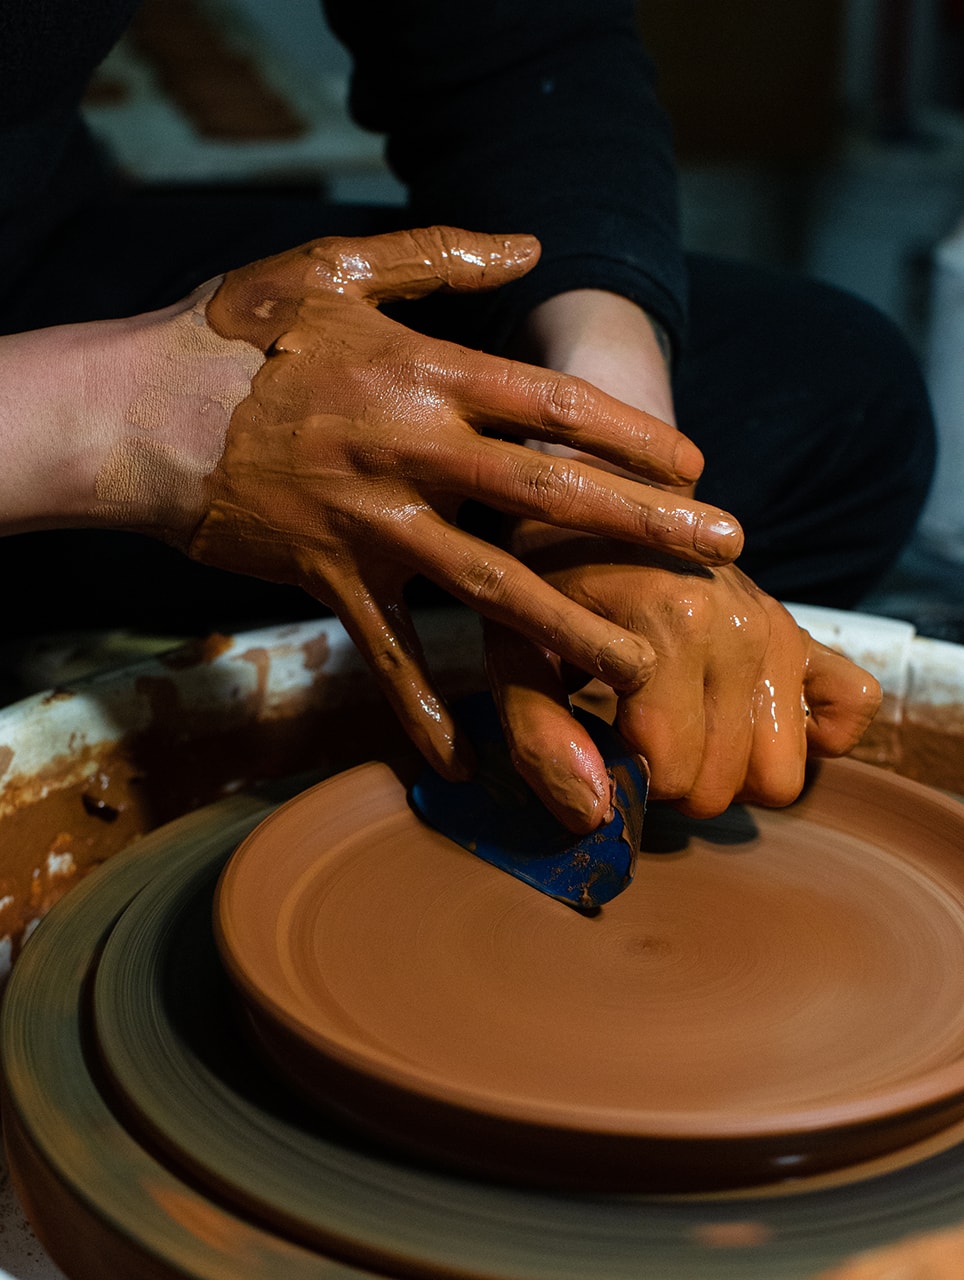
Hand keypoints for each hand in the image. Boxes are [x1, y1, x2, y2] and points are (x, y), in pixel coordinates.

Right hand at [182, 227, 742, 775]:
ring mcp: (373, 523)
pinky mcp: (331, 578)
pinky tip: (463, 761)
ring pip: (490, 584)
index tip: (694, 467)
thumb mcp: (337, 267)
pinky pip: (387, 653)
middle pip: (548, 495)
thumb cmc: (243, 335)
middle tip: (721, 555)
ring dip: (570, 626)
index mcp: (422, 372)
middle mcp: (410, 450)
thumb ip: (439, 257)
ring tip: (640, 666)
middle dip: (643, 527)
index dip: (633, 438)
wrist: (140, 411)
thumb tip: (530, 245)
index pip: (554, 406)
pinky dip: (422, 709)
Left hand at [484, 529, 881, 831]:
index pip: (672, 774)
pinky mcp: (799, 627)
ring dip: (730, 770)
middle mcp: (737, 624)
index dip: (625, 777)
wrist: (591, 491)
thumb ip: (539, 733)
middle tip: (632, 734)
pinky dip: (806, 731)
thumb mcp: (512, 647)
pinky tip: (739, 711)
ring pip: (783, 773)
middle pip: (727, 786)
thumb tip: (596, 815)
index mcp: (667, 626)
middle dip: (673, 782)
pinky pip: (849, 707)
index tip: (595, 737)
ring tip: (679, 725)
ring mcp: (777, 625)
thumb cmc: (539, 573)